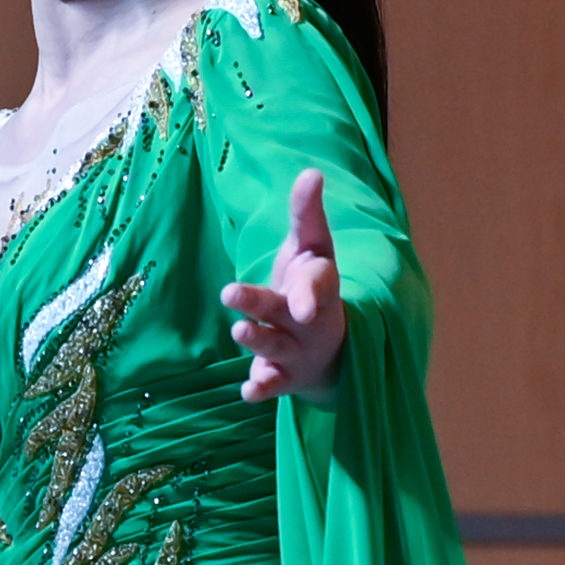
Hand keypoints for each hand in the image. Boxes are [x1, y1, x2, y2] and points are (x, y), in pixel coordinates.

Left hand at [222, 168, 344, 404]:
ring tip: (237, 331)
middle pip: (284, 311)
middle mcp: (309, 320)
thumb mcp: (312, 249)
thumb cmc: (311, 287)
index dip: (313, 289)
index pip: (318, 283)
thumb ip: (307, 214)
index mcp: (318, 286)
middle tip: (232, 293)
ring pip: (275, 346)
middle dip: (262, 304)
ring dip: (257, 340)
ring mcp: (296, 350)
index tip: (309, 291)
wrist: (332, 349)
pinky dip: (263, 389)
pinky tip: (247, 392)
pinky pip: (274, 385)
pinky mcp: (283, 376)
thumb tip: (311, 171)